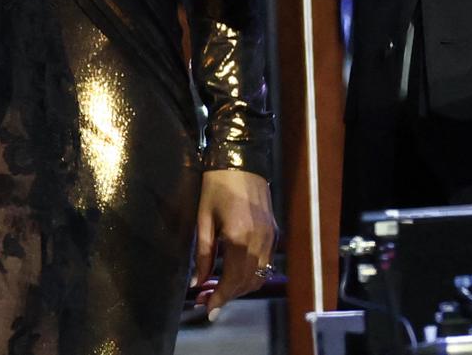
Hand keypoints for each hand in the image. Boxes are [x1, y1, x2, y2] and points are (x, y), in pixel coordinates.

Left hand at [191, 170, 278, 316]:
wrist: (241, 161)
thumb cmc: (216, 186)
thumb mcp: (203, 219)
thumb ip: (202, 254)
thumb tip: (197, 282)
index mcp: (239, 238)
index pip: (232, 280)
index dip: (220, 298)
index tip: (208, 309)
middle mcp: (259, 242)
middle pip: (247, 283)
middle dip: (227, 295)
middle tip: (206, 299)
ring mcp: (270, 238)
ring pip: (258, 276)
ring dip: (239, 287)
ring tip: (216, 287)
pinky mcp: (275, 233)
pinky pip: (265, 264)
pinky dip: (250, 274)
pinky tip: (232, 272)